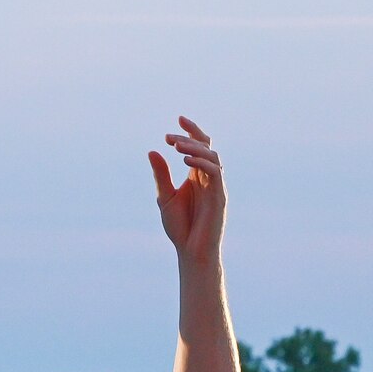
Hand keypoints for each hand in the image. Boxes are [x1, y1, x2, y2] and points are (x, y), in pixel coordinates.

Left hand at [149, 117, 224, 263]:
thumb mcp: (165, 197)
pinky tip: (185, 160)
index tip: (178, 119)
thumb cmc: (180, 228)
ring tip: (175, 146)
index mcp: (197, 176)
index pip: (199, 146)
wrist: (191, 252)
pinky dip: (201, 163)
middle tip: (170, 138)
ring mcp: (216, 186)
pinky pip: (215, 172)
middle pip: (207, 147)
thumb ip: (161, 175)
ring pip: (212, 157)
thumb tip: (152, 151)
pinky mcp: (219, 196)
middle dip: (190, 138)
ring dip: (194, 148)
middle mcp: (208, 178)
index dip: (192, 131)